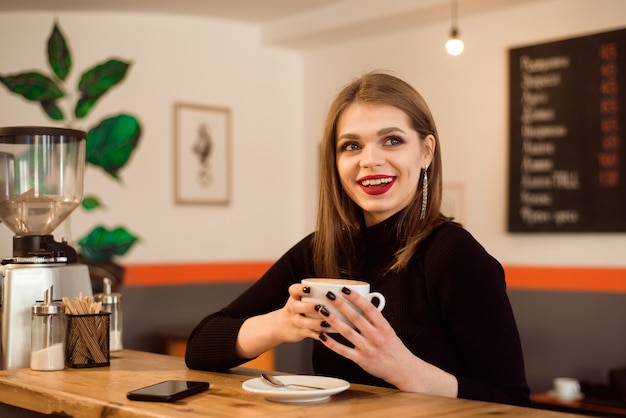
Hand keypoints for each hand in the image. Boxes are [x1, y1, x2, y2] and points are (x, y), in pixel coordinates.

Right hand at [236, 284, 327, 357]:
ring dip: (314, 323)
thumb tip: (341, 287)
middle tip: (320, 307)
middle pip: (296, 306)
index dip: (300, 289)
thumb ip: (316, 294)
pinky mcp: (300, 332)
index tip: (309, 289)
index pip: (293, 290)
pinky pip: (309, 334)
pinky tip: (325, 335)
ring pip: (302, 322)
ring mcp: (295, 321)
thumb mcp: (300, 299)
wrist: (280, 326)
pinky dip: (317, 335)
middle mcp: (293, 309)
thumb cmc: (298, 309)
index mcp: (294, 298)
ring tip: (326, 323)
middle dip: (308, 307)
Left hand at [316, 287, 456, 395]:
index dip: (356, 297)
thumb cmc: (394, 348)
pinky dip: (332, 343)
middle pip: (356, 317)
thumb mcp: (389, 330)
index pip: (368, 308)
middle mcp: (376, 337)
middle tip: (329, 295)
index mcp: (384, 327)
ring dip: (334, 320)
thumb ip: (375, 319)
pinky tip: (322, 335)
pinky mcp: (361, 360)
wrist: (402, 369)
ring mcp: (367, 348)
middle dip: (341, 305)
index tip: (345, 289)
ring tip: (323, 311)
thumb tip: (361, 303)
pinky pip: (343, 350)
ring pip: (347, 332)